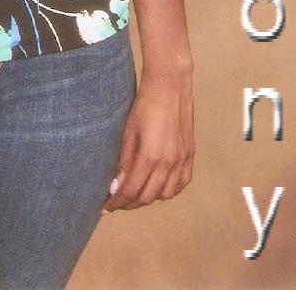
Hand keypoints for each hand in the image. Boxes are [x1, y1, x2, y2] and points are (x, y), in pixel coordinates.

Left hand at [102, 67, 193, 212]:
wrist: (170, 87)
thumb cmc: (145, 106)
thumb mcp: (128, 132)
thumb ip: (124, 161)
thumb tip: (115, 186)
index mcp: (150, 156)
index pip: (131, 190)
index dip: (117, 202)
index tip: (106, 207)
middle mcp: (169, 163)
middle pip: (147, 196)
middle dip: (129, 202)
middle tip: (117, 200)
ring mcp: (182, 161)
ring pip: (164, 195)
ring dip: (149, 197)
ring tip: (135, 191)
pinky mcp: (190, 156)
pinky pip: (180, 184)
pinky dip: (168, 190)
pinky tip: (157, 185)